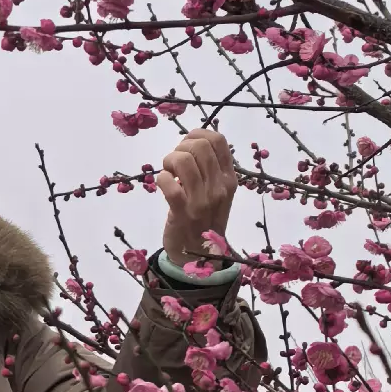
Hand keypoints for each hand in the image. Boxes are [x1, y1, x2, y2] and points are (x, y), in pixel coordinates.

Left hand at [156, 128, 236, 266]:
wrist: (202, 256)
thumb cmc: (205, 220)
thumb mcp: (217, 193)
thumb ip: (210, 169)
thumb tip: (192, 142)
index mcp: (229, 179)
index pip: (218, 140)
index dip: (196, 135)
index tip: (186, 147)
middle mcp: (219, 187)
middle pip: (199, 146)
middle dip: (180, 147)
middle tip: (174, 163)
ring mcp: (202, 201)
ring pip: (184, 161)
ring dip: (169, 161)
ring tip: (168, 173)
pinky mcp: (183, 214)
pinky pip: (170, 186)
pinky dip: (161, 179)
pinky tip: (162, 184)